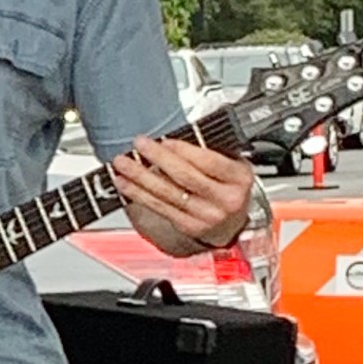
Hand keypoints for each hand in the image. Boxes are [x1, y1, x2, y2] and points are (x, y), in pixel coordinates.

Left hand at [113, 136, 254, 248]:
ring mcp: (207, 215)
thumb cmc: (229, 185)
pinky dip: (138, 194)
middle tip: (140, 145)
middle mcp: (226, 199)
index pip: (209, 162)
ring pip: (168, 194)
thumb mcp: (232, 163)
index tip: (164, 141)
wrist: (232, 222)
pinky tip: (125, 184)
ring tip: (123, 164)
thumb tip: (173, 137)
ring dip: (141, 177)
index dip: (184, 151)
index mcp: (239, 178)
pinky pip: (160, 208)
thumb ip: (209, 150)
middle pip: (186, 177)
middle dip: (159, 159)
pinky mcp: (189, 226)